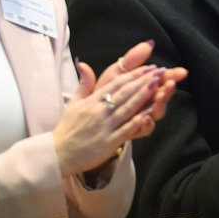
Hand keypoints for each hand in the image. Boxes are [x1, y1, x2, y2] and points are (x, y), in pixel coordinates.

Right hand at [53, 60, 163, 176]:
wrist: (58, 154)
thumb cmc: (67, 129)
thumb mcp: (74, 103)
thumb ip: (84, 84)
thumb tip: (83, 63)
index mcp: (92, 101)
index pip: (117, 84)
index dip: (134, 74)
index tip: (149, 67)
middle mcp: (99, 111)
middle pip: (125, 92)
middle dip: (144, 80)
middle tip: (160, 71)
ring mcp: (104, 127)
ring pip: (127, 108)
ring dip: (143, 95)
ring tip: (158, 85)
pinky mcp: (107, 142)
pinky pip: (125, 130)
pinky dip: (137, 121)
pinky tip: (149, 113)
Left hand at [96, 41, 186, 123]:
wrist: (89, 118)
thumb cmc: (105, 93)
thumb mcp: (117, 73)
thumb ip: (132, 60)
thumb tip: (149, 43)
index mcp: (144, 86)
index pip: (162, 79)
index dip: (173, 75)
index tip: (182, 71)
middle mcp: (146, 101)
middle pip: (163, 96)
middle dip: (168, 90)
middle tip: (170, 84)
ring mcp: (141, 116)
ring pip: (156, 113)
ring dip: (160, 105)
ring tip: (159, 98)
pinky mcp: (133, 130)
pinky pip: (143, 130)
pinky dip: (146, 125)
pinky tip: (145, 119)